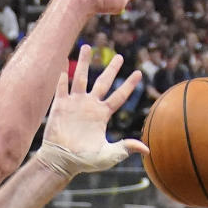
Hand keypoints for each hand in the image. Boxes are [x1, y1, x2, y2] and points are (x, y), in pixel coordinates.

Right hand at [37, 44, 147, 177]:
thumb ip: (125, 148)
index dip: (129, 85)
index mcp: (103, 115)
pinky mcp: (60, 106)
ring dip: (85, 62)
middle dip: (111, 69)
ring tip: (88, 46)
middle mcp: (90, 106)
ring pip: (81, 78)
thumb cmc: (85, 161)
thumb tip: (147, 149)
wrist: (61, 161)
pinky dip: (63, 73)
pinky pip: (62, 86)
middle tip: (120, 56)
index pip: (119, 96)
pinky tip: (64, 60)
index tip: (139, 73)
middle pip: (103, 82)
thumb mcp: (108, 155)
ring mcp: (75, 104)